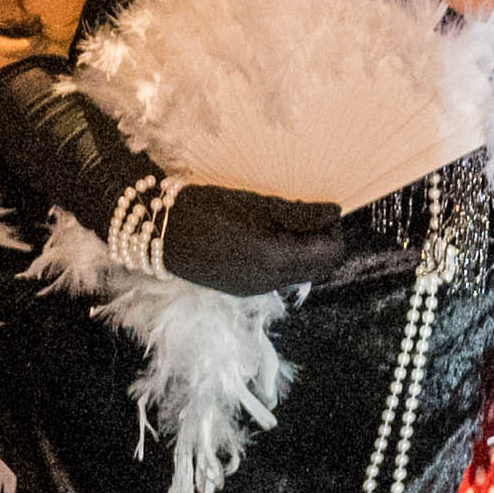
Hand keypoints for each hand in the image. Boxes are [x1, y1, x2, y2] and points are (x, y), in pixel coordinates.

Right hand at [162, 185, 351, 295]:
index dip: (334, 229)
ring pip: (300, 274)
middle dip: (323, 242)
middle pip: (320, 268)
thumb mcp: (256, 203)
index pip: (331, 252)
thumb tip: (334, 211)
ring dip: (304, 251)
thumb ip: (299, 212)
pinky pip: (278, 277)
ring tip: (285, 222)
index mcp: (275, 257)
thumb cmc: (207, 207)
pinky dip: (285, 259)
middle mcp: (269, 280)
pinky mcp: (241, 289)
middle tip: (310, 214)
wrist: (159, 231)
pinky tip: (266, 236)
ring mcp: (255, 288)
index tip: (322, 208)